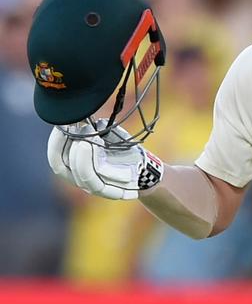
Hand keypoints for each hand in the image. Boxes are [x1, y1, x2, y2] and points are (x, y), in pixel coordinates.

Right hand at [47, 122, 162, 199]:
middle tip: (69, 126)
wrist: (144, 168)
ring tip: (85, 136)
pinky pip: (93, 178)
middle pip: (60, 165)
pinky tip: (89, 146)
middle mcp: (78, 178)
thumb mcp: (108, 136)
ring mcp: (91, 186)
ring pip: (78, 171)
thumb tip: (84, 113)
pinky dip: (90, 162)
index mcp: (75, 166)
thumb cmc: (124, 152)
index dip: (55, 140)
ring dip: (79, 153)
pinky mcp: (105, 191)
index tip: (60, 123)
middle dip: (62, 144)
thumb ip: (95, 127)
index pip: (56, 156)